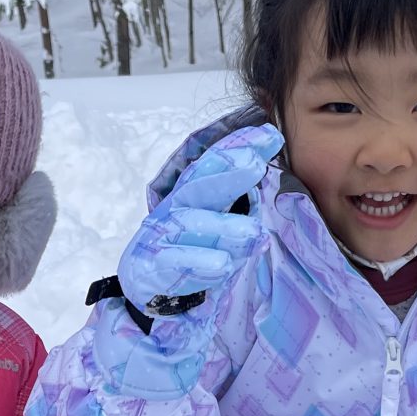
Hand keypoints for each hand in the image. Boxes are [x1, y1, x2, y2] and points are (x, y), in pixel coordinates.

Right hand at [117, 124, 279, 315]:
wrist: (145, 278)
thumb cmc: (189, 243)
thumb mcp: (215, 216)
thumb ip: (238, 194)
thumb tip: (265, 155)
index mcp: (192, 192)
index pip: (216, 163)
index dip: (240, 147)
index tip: (271, 137)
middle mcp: (175, 207)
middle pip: (200, 185)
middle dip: (228, 174)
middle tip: (257, 166)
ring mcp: (162, 234)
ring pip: (192, 225)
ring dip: (223, 227)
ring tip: (254, 232)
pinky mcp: (154, 263)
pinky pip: (176, 261)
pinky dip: (199, 262)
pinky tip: (224, 265)